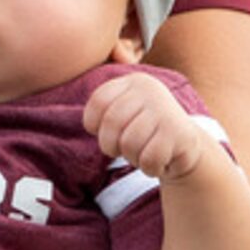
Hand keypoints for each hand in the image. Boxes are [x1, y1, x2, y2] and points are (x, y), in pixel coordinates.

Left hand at [85, 73, 211, 182]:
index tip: (103, 132)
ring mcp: (167, 110)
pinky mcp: (181, 133)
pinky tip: (159, 161)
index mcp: (132, 81)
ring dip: (132, 157)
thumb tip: (62, 88)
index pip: (98, 102)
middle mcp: (151, 89)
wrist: (186, 147)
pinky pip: (149, 158)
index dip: (94, 124)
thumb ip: (102, 106)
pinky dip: (149, 167)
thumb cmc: (143, 130)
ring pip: (130, 143)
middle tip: (121, 150)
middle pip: (111, 123)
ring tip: (143, 153)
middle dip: (110, 145)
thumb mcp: (123, 111)